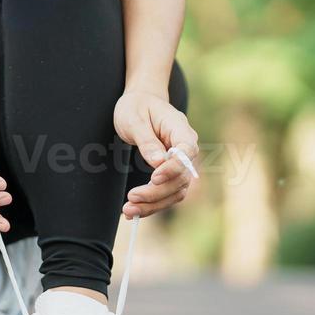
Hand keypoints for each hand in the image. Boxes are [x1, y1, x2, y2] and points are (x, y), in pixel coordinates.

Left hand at [113, 89, 199, 218]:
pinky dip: (152, 204)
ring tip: (128, 211)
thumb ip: (147, 141)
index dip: (174, 168)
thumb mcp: (134, 118)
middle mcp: (186, 148)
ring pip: (176, 191)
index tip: (154, 178)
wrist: (140, 104)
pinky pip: (167, 193)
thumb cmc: (137, 107)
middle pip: (181, 177)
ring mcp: (180, 163)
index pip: (187, 152)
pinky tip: (134, 210)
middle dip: (157, 192)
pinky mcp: (171, 174)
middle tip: (131, 198)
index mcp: (181, 129)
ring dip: (154, 204)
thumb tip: (157, 163)